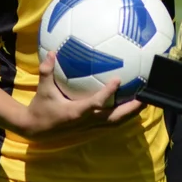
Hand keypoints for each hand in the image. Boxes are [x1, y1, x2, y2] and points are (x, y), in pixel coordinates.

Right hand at [20, 52, 143, 139]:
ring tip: (144, 102)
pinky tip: (130, 106)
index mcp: (76, 112)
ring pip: (116, 123)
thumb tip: (52, 52)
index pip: (96, 103)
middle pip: (115, 118)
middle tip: (145, 97)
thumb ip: (47, 71)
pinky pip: (111, 123)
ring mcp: (90, 127)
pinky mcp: (90, 129)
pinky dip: (122, 116)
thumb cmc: (41, 107)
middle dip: (131, 109)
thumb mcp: (43, 89)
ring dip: (131, 114)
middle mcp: (87, 121)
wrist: (36, 129)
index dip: (108, 93)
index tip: (118, 80)